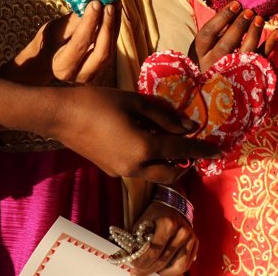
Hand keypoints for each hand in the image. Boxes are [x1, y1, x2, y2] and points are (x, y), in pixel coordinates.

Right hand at [0, 0, 119, 84]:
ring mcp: (95, 73)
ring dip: (114, 25)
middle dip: (107, 26)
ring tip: (115, 3)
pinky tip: (115, 11)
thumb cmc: (50, 43)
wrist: (50, 60)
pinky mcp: (103, 67)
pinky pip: (112, 47)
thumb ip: (74, 23)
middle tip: (109, 4)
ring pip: (110, 50)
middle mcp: (81, 76)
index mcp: (63, 68)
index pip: (80, 45)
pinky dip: (115, 28)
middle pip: (101, 52)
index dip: (89, 23)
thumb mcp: (56, 31)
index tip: (95, 3)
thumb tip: (92, 4)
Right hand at [47, 86, 219, 183]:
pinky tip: (145, 138)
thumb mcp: (135, 102)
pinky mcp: (110, 169)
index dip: (201, 150)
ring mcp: (121, 171)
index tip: (218, 151)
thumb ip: (164, 116)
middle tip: (192, 146)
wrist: (59, 115)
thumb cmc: (97, 102)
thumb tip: (188, 127)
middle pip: (170, 173)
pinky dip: (150, 159)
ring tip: (169, 139)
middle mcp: (134, 167)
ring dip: (166, 162)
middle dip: (185, 163)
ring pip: (154, 174)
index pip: (181, 151)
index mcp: (143, 148)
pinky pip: (139, 169)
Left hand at [131, 201, 196, 275]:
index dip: (141, 262)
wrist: (172, 203)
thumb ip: (137, 240)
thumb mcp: (143, 221)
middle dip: (148, 269)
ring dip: (162, 273)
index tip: (132, 266)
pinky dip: (173, 270)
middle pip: (164, 261)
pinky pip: (186, 264)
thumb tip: (132, 258)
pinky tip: (162, 269)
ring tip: (150, 271)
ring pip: (178, 267)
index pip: (154, 252)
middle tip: (137, 272)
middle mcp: (182, 232)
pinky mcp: (195, 242)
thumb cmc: (155, 213)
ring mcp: (190, 238)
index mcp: (168, 224)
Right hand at [189, 1, 277, 71]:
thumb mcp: (207, 47)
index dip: (222, 17)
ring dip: (253, 34)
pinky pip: (261, 60)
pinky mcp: (248, 77)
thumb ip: (217, 31)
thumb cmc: (211, 60)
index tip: (235, 4)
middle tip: (249, 11)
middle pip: (226, 43)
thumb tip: (234, 9)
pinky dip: (270, 45)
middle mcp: (213, 64)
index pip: (208, 33)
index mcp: (200, 54)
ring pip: (244, 52)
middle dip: (239, 25)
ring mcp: (231, 72)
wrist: (216, 90)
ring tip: (260, 19)